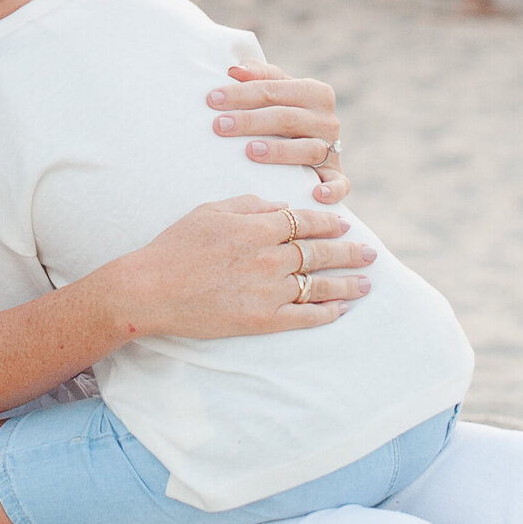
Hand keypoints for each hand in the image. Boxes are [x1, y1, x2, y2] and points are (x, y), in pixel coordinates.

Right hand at [115, 195, 374, 341]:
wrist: (152, 289)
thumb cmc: (176, 246)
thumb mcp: (210, 210)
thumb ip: (249, 204)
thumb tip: (280, 206)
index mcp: (258, 227)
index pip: (305, 222)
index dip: (329, 223)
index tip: (345, 224)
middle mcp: (270, 258)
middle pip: (320, 252)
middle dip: (349, 251)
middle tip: (371, 253)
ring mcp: (268, 291)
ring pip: (319, 285)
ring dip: (347, 284)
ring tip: (367, 282)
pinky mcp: (262, 320)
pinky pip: (304, 316)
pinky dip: (327, 313)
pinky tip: (341, 310)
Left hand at [207, 62, 349, 202]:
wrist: (308, 143)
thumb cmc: (282, 111)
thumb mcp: (274, 89)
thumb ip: (259, 76)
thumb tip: (235, 70)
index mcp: (315, 92)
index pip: (274, 89)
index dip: (242, 93)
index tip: (212, 99)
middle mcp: (328, 120)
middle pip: (287, 118)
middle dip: (251, 121)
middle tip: (219, 125)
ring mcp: (334, 149)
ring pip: (309, 149)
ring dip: (280, 151)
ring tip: (249, 151)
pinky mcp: (336, 177)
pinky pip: (340, 184)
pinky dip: (332, 190)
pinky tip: (315, 195)